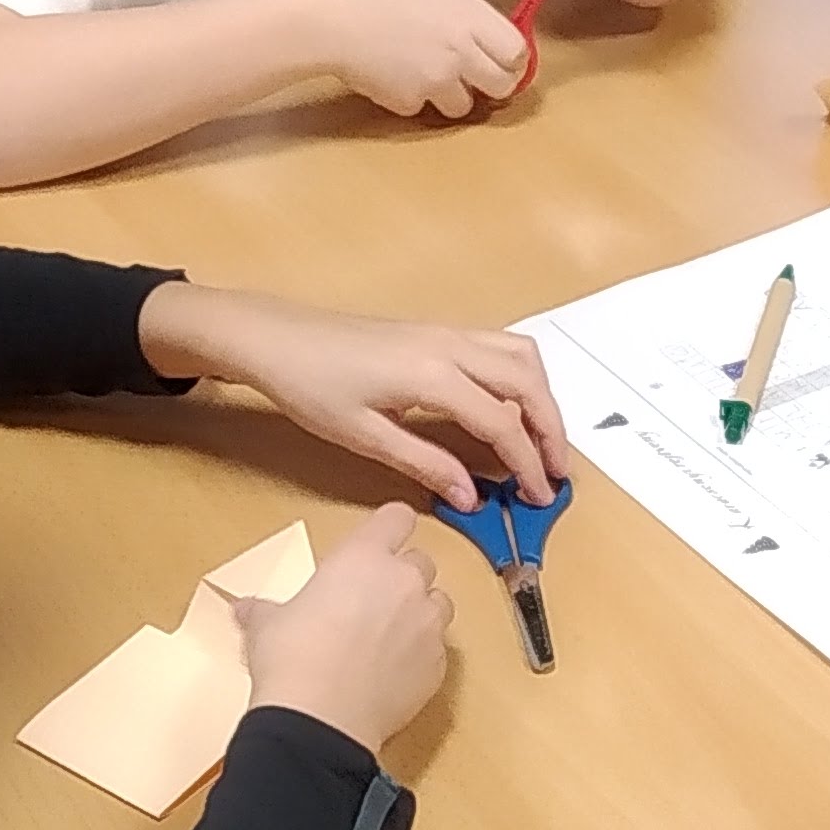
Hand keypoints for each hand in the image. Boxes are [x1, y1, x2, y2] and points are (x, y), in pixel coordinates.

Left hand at [140, 283, 571, 510]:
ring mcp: (445, 332)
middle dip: (551, 429)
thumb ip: (425, 464)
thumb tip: (472, 496)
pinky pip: (500, 347)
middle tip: (555, 474)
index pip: (503, 422)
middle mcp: (450, 345)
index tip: (538, 498)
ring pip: (521, 356)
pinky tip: (509, 409)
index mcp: (434, 375)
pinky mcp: (436, 331)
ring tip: (539, 442)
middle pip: (528, 382)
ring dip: (541, 398)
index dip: (528, 464)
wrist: (274, 337)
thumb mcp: (364, 436)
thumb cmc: (310, 386)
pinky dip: (520, 378)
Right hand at [235, 502, 452, 750]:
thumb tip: (245, 609)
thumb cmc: (291, 660)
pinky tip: (393, 673)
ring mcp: (427, 624)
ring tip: (389, 637)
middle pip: (422, 561)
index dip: (391, 527)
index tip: (381, 540)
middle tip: (373, 600)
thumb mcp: (266, 625)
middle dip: (403, 576)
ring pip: (439, 603)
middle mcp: (404, 582)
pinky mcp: (438, 665)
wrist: (321, 719)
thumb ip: (264, 610)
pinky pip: (438, 650)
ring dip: (420, 613)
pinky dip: (422, 656)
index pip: (396, 518)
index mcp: (363, 557)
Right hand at [311, 0, 531, 118]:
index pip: (518, 51)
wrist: (321, 16)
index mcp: (468, 14)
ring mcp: (435, 82)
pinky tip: (394, 74)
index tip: (496, 50)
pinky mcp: (406, 102)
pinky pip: (421, 109)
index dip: (511, 54)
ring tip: (429, 73)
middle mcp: (461, 53)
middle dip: (490, 80)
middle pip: (502, 87)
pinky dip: (412, 98)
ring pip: (463, 106)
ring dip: (453, 95)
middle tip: (471, 69)